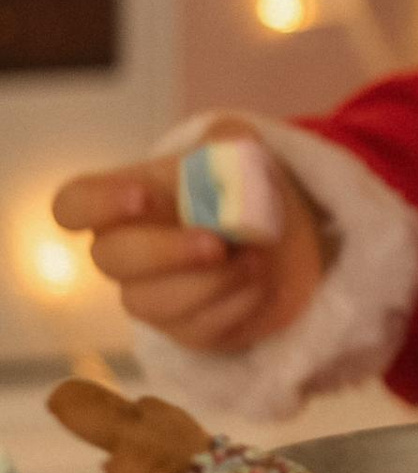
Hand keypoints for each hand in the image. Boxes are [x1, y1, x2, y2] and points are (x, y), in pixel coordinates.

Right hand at [50, 117, 328, 354]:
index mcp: (124, 201)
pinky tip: (260, 282)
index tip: (141, 198)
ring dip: (209, 283)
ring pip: (151, 303)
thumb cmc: (243, 189)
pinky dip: (236, 304)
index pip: (74, 205)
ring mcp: (151, 295)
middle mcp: (125, 252)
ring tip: (255, 260)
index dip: (95, 205)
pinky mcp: (186, 330)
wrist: (287, 239)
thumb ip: (227, 142)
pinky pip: (196, 328)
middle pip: (110, 260)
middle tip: (217, 243)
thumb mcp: (240, 151)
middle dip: (166, 252)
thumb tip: (226, 147)